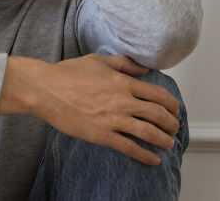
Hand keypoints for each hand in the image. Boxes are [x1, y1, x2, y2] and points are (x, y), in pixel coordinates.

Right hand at [0, 54, 179, 165]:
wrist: (45, 90)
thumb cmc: (67, 74)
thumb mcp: (98, 61)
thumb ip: (123, 64)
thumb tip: (143, 69)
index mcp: (122, 82)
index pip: (158, 94)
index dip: (171, 104)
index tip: (175, 110)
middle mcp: (122, 101)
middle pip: (158, 114)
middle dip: (171, 124)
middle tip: (174, 128)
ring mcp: (112, 119)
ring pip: (148, 133)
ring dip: (163, 140)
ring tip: (168, 144)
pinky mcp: (101, 134)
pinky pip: (129, 147)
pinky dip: (144, 155)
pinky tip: (153, 159)